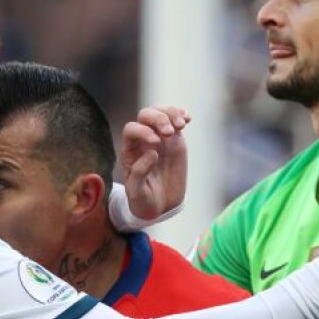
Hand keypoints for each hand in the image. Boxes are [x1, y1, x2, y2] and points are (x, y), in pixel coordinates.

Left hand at [120, 105, 189, 219]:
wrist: (160, 206)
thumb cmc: (143, 199)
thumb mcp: (137, 192)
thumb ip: (139, 172)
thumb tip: (151, 152)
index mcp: (130, 150)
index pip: (131, 129)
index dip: (143, 131)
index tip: (156, 143)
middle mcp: (142, 140)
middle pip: (145, 115)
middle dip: (158, 119)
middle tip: (169, 133)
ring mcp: (159, 137)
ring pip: (161, 113)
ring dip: (171, 114)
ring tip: (181, 125)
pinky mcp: (174, 140)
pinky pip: (176, 121)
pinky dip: (181, 115)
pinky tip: (188, 119)